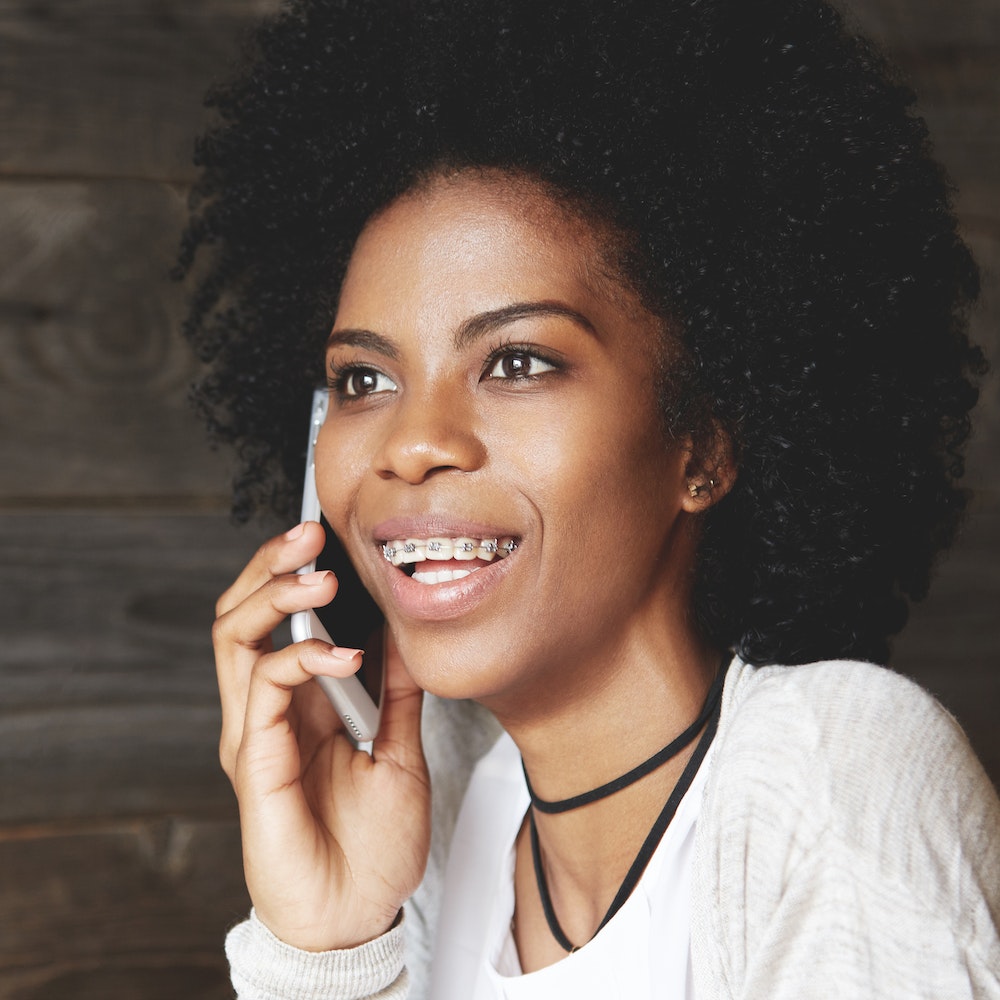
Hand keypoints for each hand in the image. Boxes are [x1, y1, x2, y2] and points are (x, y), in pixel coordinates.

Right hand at [213, 520, 429, 949]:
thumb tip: (407, 634)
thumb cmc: (374, 843)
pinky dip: (299, 659)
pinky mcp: (254, 761)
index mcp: (301, 702)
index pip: (276, 619)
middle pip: (241, 615)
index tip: (329, 535)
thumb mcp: (402, 751)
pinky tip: (343, 654)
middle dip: (268, 567)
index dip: (292, 572)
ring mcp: (256, 732)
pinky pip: (261, 689)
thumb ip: (398, 694)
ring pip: (235, 639)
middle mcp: (269, 710)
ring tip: (319, 577)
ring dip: (274, 597)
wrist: (359, 915)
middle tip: (307, 532)